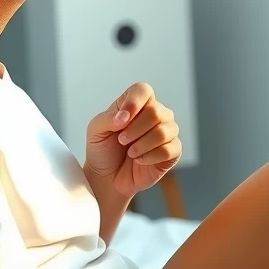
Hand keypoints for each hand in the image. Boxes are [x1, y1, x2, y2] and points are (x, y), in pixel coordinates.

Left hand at [84, 82, 181, 197]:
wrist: (107, 178)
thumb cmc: (103, 150)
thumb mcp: (96, 130)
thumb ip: (108, 118)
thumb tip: (125, 116)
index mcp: (137, 104)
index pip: (143, 91)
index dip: (134, 102)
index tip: (121, 120)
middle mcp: (156, 114)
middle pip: (155, 112)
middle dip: (135, 130)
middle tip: (121, 140)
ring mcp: (167, 132)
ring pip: (164, 132)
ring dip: (142, 144)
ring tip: (130, 152)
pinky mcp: (173, 151)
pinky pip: (169, 150)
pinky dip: (150, 157)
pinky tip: (140, 160)